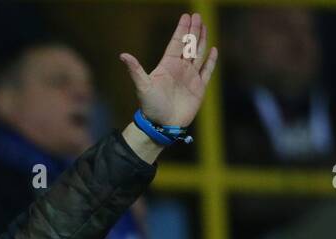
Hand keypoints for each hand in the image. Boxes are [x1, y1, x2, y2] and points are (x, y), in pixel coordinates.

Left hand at [120, 12, 218, 127]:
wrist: (161, 126)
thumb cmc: (150, 107)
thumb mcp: (142, 87)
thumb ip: (135, 70)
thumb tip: (123, 55)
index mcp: (167, 66)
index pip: (176, 44)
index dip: (181, 30)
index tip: (186, 16)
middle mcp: (179, 69)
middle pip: (188, 45)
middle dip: (193, 30)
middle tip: (197, 15)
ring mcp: (190, 77)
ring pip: (198, 54)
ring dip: (202, 40)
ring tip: (204, 26)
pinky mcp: (199, 87)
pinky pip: (207, 70)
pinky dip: (211, 60)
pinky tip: (213, 49)